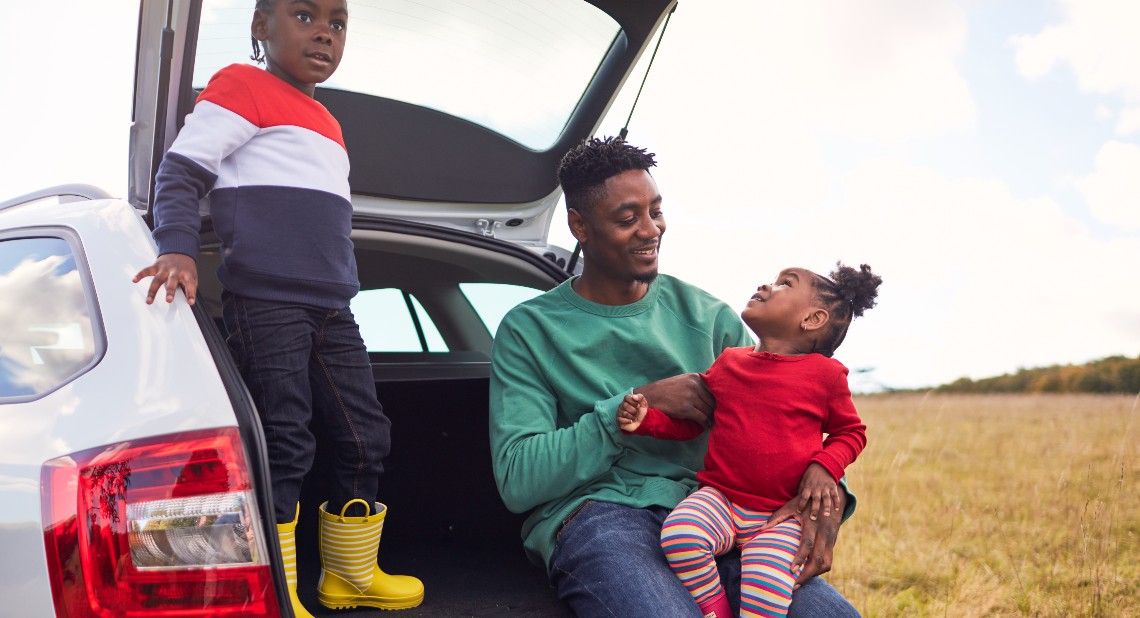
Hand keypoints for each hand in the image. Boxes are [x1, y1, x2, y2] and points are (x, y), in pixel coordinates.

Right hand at [133, 253, 197, 304]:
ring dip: (152, 291)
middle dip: (170, 291)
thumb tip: (187, 301)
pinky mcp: (156, 266)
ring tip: (149, 300)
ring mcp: (164, 269)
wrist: (180, 250)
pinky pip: (147, 270)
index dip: (191, 294)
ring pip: (157, 279)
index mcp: (186, 274)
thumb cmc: (186, 267)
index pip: (190, 284)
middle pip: (172, 282)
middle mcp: (175, 271)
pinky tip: (135, 280)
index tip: (190, 302)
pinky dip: (140, 274)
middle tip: (168, 300)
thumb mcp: (193, 276)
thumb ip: (190, 288)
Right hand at [617, 393, 647, 432]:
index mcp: (627, 400)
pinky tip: (631, 421)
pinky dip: (628, 421)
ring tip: (634, 417)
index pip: (626, 397)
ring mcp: (620, 412)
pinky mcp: (619, 420)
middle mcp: (622, 405)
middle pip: (625, 405)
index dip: (633, 402)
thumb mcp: (644, 403)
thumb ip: (640, 397)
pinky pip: (621, 419)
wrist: (642, 422)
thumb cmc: (641, 411)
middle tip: (636, 413)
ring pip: (624, 413)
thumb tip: (633, 396)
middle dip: (633, 410)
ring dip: (632, 416)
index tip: (638, 405)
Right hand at [633, 373, 713, 426]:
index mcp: (695, 377)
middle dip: (715, 410)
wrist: (648, 397)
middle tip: (717, 417)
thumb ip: (695, 385)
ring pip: (709, 410)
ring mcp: (691, 396)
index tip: (719, 407)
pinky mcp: (686, 408)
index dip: (717, 400)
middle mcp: (694, 385)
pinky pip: (702, 418)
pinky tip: (706, 426)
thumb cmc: (664, 391)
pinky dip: (705, 424)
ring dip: (711, 418)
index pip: (714, 390)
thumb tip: (710, 394)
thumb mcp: (682, 381)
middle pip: (713, 400)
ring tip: (712, 423)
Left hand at [761, 463, 843, 586]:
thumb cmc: (805, 502)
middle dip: (807, 574)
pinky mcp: (832, 544)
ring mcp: (831, 540)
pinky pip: (828, 561)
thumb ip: (776, 518)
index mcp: (813, 524)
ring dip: (814, 575)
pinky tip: (807, 574)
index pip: (807, 544)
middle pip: (819, 560)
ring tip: (798, 582)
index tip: (791, 570)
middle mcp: (824, 534)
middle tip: (793, 584)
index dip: (800, 558)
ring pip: (826, 563)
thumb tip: (761, 528)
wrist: (828, 495)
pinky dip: (818, 570)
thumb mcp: (791, 506)